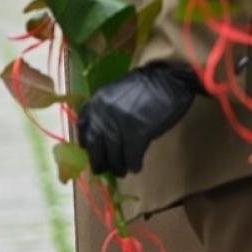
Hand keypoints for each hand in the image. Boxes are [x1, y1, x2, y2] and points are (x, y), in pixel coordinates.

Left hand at [77, 63, 202, 176]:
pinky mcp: (138, 132)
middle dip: (97, 159)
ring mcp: (120, 123)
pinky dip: (133, 163)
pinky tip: (135, 168)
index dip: (84, 140)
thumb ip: (107, 110)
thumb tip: (105, 132)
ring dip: (116, 165)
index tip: (86, 150)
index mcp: (98, 100)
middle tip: (101, 169)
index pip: (83, 125)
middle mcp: (104, 113)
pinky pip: (132, 155)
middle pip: (95, 143)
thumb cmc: (146, 85)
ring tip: (120, 172)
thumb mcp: (117, 92)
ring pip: (113, 152)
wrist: (168, 80)